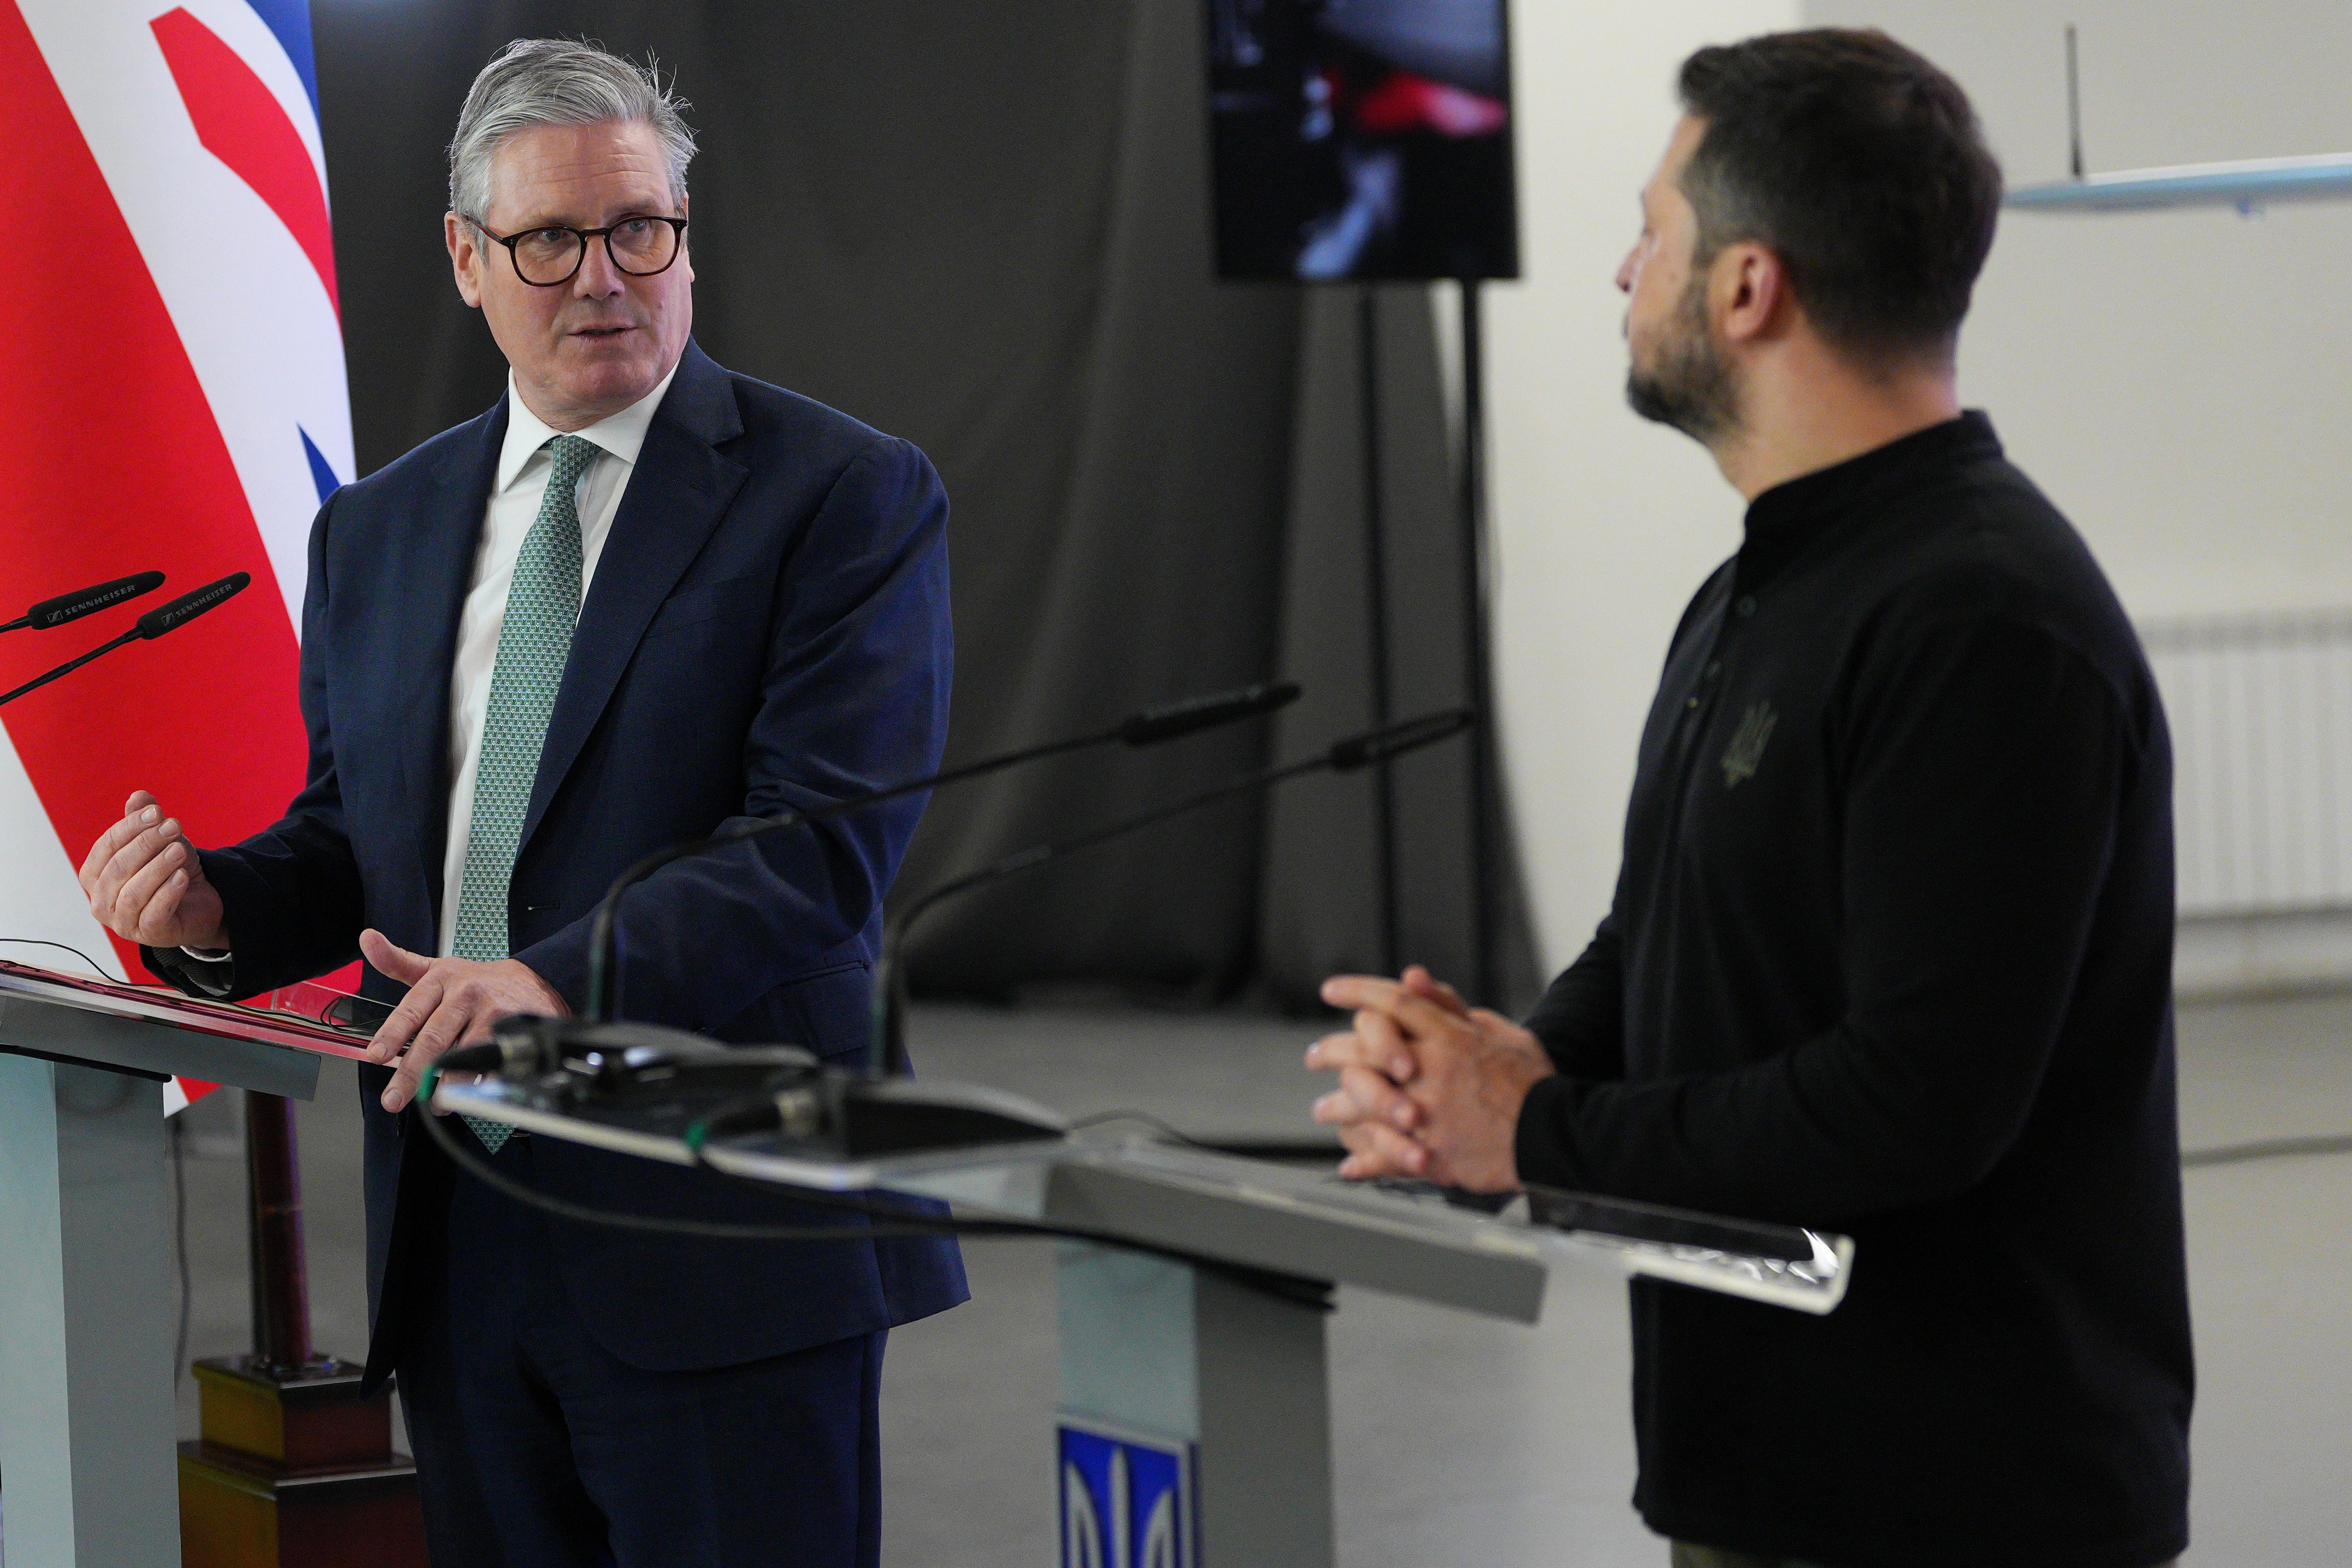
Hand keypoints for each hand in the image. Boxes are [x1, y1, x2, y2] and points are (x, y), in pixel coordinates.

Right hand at [78, 791, 226, 949]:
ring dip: (158, 868)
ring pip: (134, 892)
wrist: (199, 905)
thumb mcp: (161, 843)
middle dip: (147, 844)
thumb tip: (138, 796)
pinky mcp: (147, 935)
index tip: (157, 812)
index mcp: (94, 875)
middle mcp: (101, 901)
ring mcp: (122, 922)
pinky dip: (168, 892)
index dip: (130, 827)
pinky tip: (183, 876)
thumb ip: (145, 822)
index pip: (106, 847)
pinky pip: (154, 913)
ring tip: (180, 850)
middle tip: (174, 827)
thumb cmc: (170, 871)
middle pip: (119, 867)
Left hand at [360, 930, 566, 1113]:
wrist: (534, 981)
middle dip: (412, 1073)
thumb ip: (398, 962)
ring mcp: (494, 1013)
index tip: (376, 1055)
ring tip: (435, 1103)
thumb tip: (366, 938)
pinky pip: (495, 1063)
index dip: (392, 1034)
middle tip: (394, 1099)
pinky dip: (481, 1083)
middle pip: (435, 1038)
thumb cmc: (477, 982)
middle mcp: (467, 994)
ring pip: (465, 1055)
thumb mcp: (436, 968)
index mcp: (442, 979)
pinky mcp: (517, 1031)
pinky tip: (471, 1096)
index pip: (412, 1009)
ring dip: (447, 1085)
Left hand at [1311, 967, 1554, 1191]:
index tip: (1330, 990)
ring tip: (1323, 1110)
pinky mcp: (1432, 1153)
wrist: (1556, 1134)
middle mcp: (1430, 1071)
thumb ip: (1450, 1006)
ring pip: (1363, 1106)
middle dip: (1331, 1050)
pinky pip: (1386, 1157)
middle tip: (1314, 1056)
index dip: (1357, 992)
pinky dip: (1365, 1162)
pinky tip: (1349, 1165)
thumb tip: (1412, 977)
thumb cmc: (1531, 1081)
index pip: (1392, 1002)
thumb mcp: (1499, 1031)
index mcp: (1448, 1037)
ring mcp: (1427, 1115)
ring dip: (1337, 1107)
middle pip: (1363, 1051)